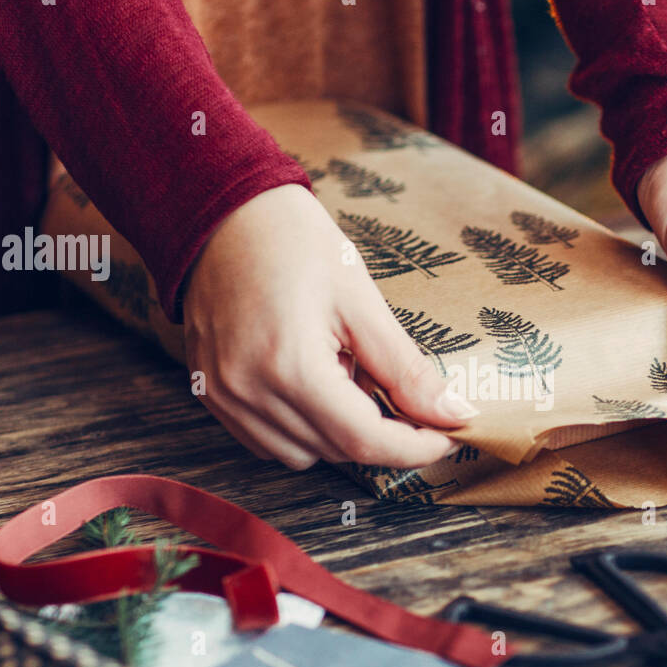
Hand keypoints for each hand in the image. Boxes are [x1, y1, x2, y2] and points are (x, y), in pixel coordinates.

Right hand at [183, 184, 474, 469]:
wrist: (222, 212)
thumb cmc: (294, 243)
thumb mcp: (362, 301)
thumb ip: (407, 370)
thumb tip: (455, 415)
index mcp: (289, 367)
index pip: (365, 441)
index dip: (415, 448)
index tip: (447, 435)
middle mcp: (247, 393)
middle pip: (338, 450)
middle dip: (382, 431)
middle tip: (400, 386)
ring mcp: (223, 398)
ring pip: (305, 454)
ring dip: (340, 430)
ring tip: (343, 368)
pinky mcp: (211, 396)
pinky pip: (270, 441)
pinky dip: (304, 427)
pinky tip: (313, 380)